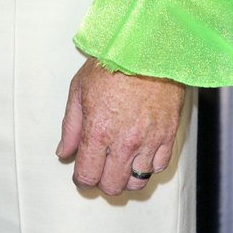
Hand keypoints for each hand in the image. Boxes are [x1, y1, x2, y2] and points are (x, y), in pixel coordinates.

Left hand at [56, 57, 185, 195]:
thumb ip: (70, 126)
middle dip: (102, 179)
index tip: (82, 169)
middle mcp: (124, 142)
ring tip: (121, 159)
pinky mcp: (168, 135)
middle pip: (111, 186)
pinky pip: (158, 168)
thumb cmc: (112, 61)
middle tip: (101, 163)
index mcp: (98, 131)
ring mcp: (148, 141)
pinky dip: (148, 165)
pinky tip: (140, 150)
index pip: (87, 176)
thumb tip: (63, 152)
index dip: (81, 177)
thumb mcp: (79, 88)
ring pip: (136, 182)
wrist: (147, 46)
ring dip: (126, 176)